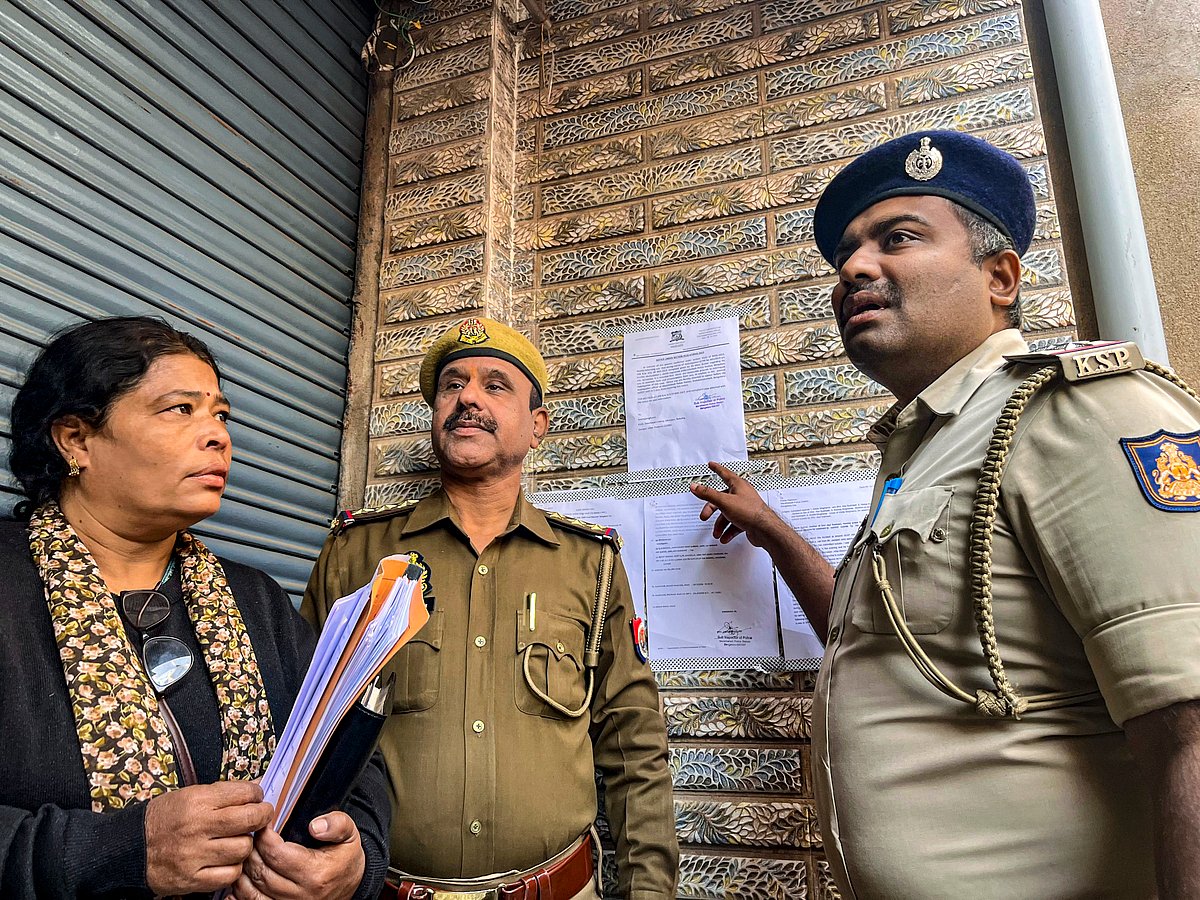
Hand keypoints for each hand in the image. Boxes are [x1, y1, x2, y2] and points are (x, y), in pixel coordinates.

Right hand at [144, 781, 272, 894]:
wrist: (131, 849)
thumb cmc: (163, 820)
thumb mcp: (188, 795)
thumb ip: (222, 792)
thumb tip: (255, 787)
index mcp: (196, 801)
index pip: (244, 793)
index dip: (257, 794)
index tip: (257, 797)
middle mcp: (197, 827)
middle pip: (250, 820)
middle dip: (262, 815)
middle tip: (261, 816)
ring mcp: (195, 855)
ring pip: (243, 848)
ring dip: (246, 844)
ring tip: (237, 839)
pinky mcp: (192, 879)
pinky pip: (230, 874)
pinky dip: (233, 867)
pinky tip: (226, 860)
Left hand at [231, 811, 364, 899]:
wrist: (353, 885)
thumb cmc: (345, 859)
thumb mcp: (350, 834)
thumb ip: (336, 824)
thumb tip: (315, 826)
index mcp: (316, 874)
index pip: (278, 854)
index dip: (264, 837)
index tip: (262, 825)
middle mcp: (301, 895)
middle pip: (261, 872)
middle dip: (251, 851)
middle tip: (251, 836)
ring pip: (252, 891)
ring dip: (243, 871)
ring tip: (246, 854)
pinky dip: (241, 893)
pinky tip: (241, 877)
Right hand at [690, 461, 780, 546]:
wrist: (765, 530)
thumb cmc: (751, 512)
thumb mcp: (724, 502)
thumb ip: (708, 494)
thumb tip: (695, 487)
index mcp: (738, 486)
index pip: (725, 473)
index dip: (717, 469)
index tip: (711, 465)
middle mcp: (742, 495)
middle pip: (721, 499)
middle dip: (712, 510)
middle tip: (705, 516)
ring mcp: (744, 508)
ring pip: (727, 514)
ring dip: (720, 525)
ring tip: (717, 532)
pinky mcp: (747, 519)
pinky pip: (734, 524)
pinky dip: (728, 531)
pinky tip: (725, 537)